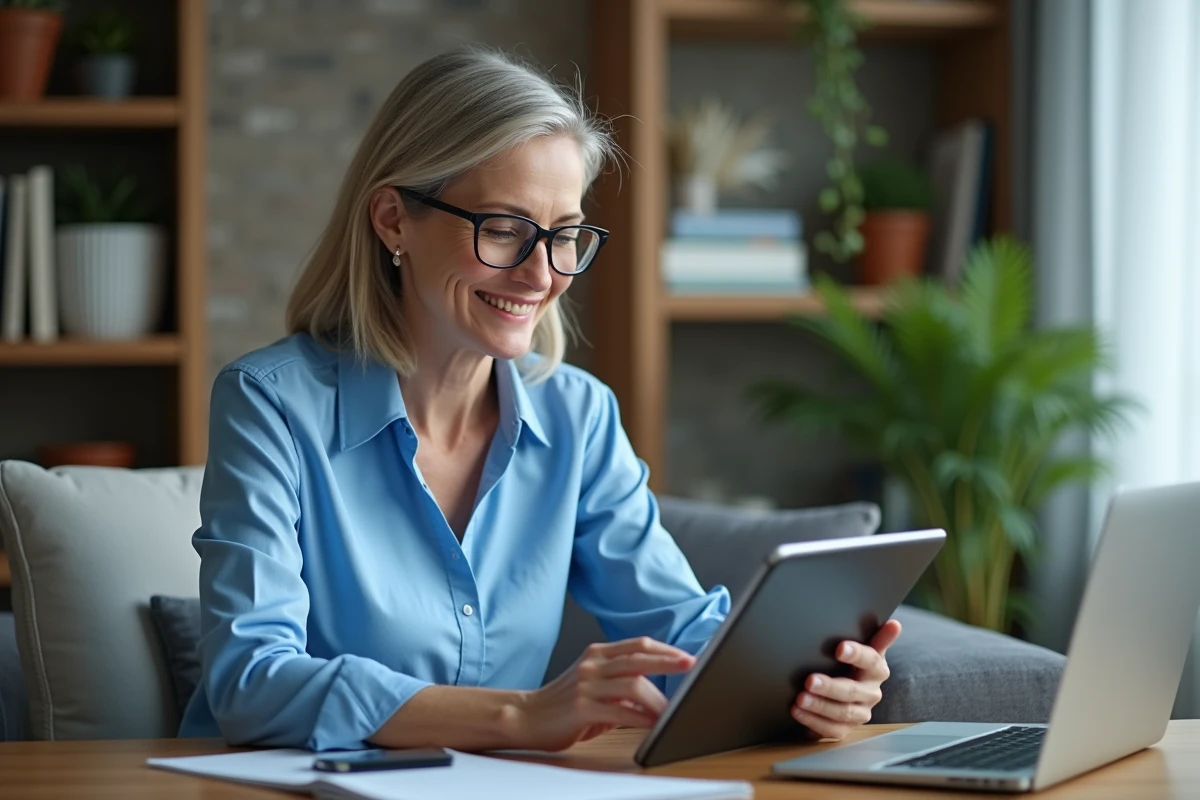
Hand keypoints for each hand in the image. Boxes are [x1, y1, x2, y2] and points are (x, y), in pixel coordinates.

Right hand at [509, 637, 694, 751]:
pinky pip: (619, 711)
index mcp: (597, 654)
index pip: (638, 644)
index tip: (687, 656)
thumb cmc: (564, 705)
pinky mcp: (581, 708)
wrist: (526, 716)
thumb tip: (658, 696)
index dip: (665, 649)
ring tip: (672, 711)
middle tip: (691, 665)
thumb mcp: (594, 686)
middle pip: (639, 657)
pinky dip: (640, 717)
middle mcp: (592, 664)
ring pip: (633, 684)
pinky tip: (652, 724)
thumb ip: (621, 685)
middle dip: (669, 661)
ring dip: (658, 699)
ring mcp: (586, 685)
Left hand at [791, 619, 901, 741]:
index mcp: (878, 670)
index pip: (870, 661)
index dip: (857, 654)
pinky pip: (832, 730)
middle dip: (830, 687)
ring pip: (842, 712)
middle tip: (810, 681)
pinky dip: (813, 722)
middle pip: (852, 690)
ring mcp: (860, 713)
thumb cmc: (854, 664)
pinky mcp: (846, 729)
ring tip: (800, 699)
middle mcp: (871, 693)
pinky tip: (798, 712)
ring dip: (820, 706)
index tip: (840, 648)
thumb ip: (878, 637)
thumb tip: (895, 624)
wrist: (851, 691)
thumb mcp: (866, 648)